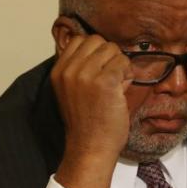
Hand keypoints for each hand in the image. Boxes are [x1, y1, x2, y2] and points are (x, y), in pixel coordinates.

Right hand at [51, 33, 132, 187]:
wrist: (90, 148)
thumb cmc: (87, 121)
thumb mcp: (72, 90)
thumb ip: (80, 68)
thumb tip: (102, 47)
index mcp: (59, 70)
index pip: (80, 39)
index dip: (95, 52)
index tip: (99, 70)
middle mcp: (69, 70)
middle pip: (98, 40)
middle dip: (109, 56)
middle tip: (110, 79)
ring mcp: (86, 75)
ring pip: (112, 49)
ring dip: (119, 65)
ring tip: (116, 86)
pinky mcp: (104, 82)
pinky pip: (124, 62)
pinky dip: (127, 74)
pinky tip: (122, 90)